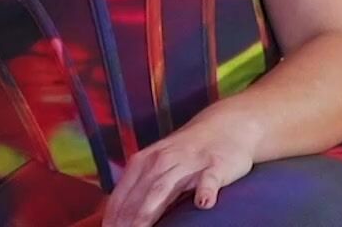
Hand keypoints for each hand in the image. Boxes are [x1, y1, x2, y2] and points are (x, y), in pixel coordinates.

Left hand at [102, 112, 260, 226]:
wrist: (228, 125)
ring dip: (150, 209)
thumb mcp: (160, 162)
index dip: (114, 214)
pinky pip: (209, 179)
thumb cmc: (188, 151)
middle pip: (142, 193)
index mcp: (146, 160)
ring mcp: (190, 162)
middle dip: (128, 218)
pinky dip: (206, 190)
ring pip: (166, 187)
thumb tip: (119, 214)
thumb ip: (142, 185)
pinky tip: (203, 203)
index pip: (124, 192)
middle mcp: (163, 160)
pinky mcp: (216, 165)